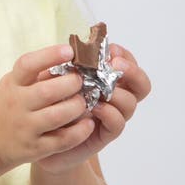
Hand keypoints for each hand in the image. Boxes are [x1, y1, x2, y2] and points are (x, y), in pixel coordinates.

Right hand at [0, 44, 104, 170]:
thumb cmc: (8, 105)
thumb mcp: (13, 83)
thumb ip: (35, 72)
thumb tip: (69, 55)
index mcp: (12, 83)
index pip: (28, 65)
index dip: (50, 55)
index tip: (69, 50)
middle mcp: (16, 104)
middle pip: (48, 91)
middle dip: (72, 83)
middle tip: (81, 81)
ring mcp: (25, 127)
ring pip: (58, 116)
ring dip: (77, 107)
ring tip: (85, 102)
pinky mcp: (35, 148)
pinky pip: (63, 140)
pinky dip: (80, 131)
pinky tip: (88, 123)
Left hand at [33, 42, 152, 174]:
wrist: (43, 135)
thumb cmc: (51, 102)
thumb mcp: (55, 79)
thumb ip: (67, 66)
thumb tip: (72, 50)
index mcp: (107, 79)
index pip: (128, 63)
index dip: (124, 55)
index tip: (111, 49)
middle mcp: (115, 96)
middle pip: (141, 84)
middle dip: (133, 72)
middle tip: (116, 65)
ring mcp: (112, 115)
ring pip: (131, 103)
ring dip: (118, 92)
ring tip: (100, 89)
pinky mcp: (105, 134)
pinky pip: (118, 123)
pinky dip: (109, 113)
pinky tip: (95, 107)